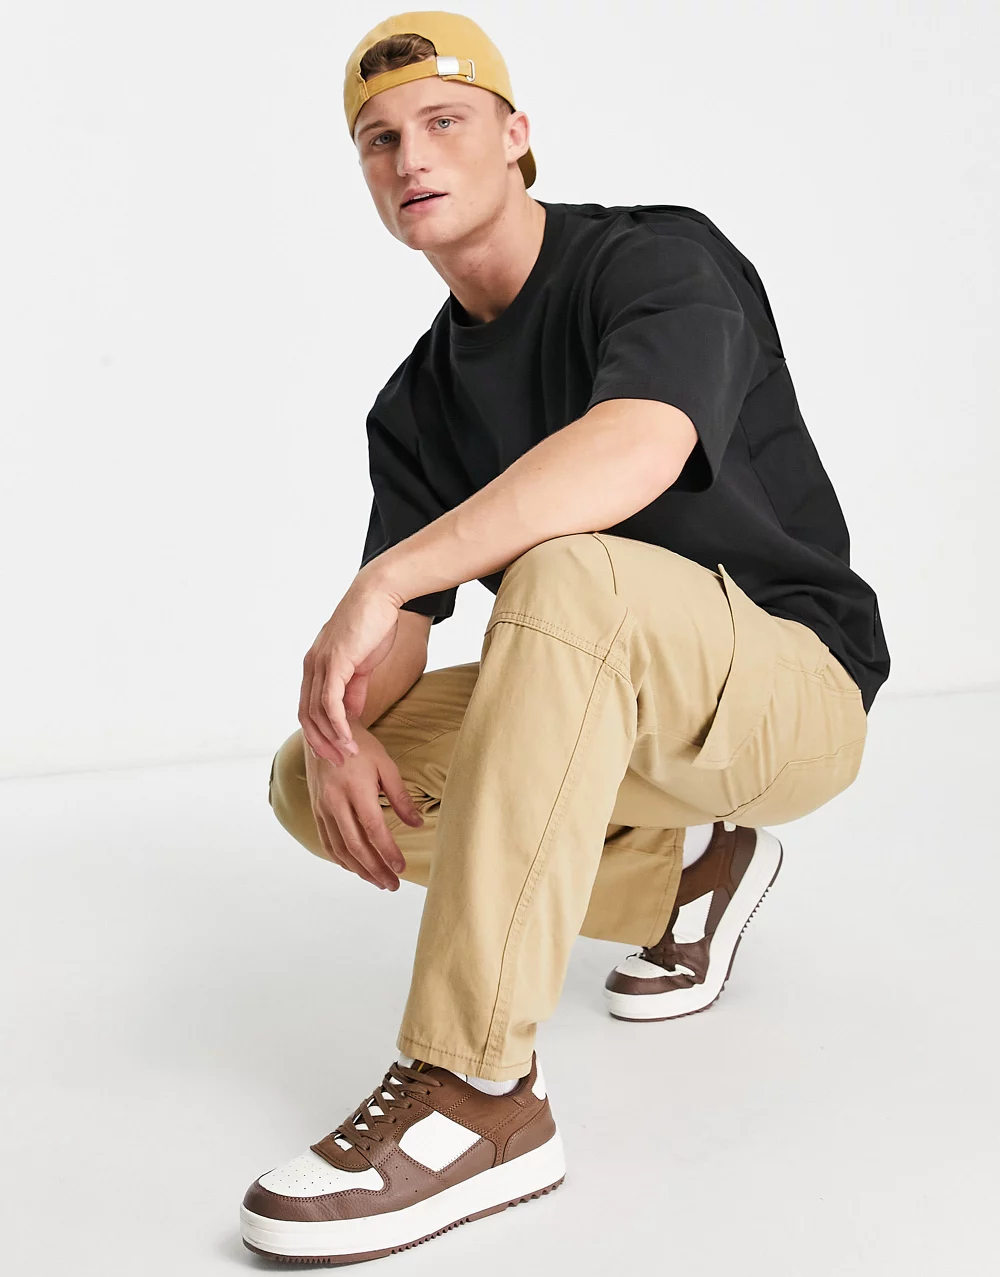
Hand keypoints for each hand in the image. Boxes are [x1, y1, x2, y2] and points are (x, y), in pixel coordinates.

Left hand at [299, 571, 402, 764]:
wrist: (380, 595)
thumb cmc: (374, 625)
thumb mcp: (361, 663)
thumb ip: (354, 689)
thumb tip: (351, 714)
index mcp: (315, 666)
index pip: (307, 707)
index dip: (317, 733)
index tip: (332, 751)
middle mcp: (311, 666)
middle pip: (306, 715)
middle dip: (319, 743)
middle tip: (336, 763)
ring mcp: (320, 664)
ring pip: (317, 712)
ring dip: (332, 738)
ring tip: (348, 755)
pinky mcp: (335, 662)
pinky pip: (331, 702)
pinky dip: (338, 725)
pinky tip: (349, 739)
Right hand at [303, 722, 423, 889]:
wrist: (326, 731)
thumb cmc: (360, 746)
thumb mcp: (385, 765)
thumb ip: (400, 796)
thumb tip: (418, 823)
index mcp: (356, 789)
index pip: (373, 829)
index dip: (387, 852)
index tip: (401, 868)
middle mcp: (335, 801)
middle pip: (356, 845)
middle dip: (375, 869)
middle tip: (392, 885)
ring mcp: (323, 807)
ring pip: (339, 848)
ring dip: (359, 870)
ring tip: (378, 882)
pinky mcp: (316, 809)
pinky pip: (326, 842)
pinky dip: (340, 859)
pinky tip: (354, 868)